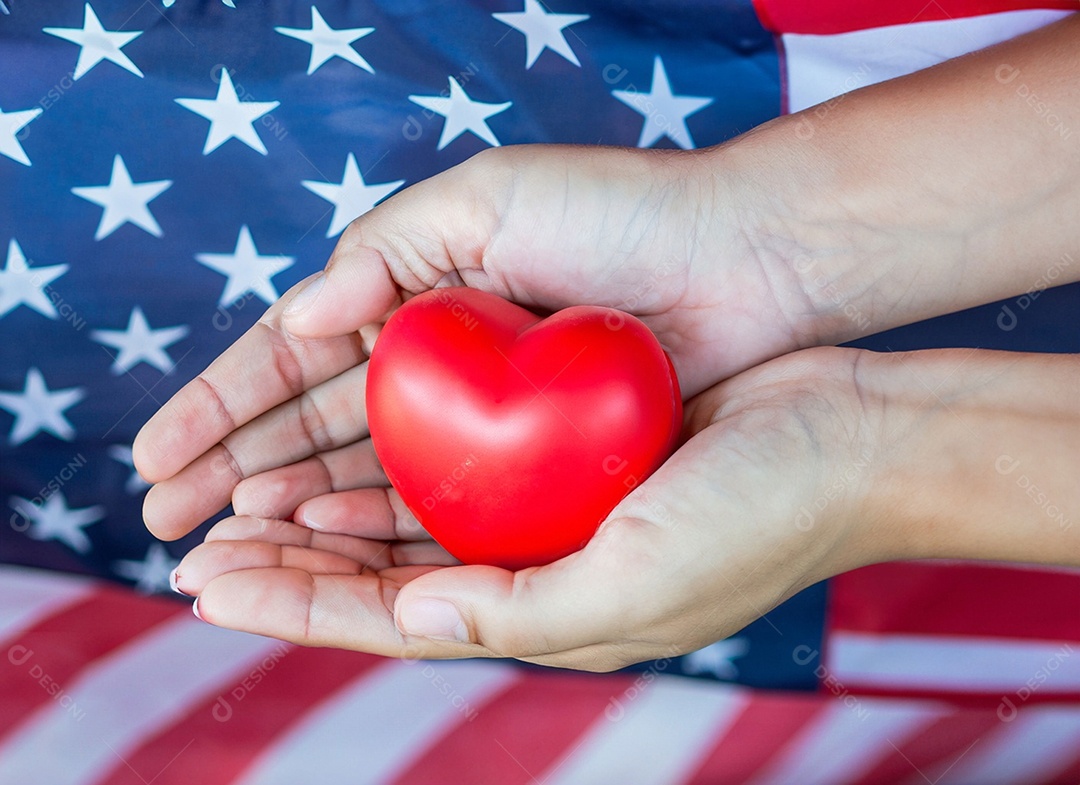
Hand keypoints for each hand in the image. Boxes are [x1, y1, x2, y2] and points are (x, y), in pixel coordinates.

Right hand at [134, 143, 821, 539]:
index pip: (291, 358)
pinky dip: (371, 520)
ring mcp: (474, 419)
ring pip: (359, 471)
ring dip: (286, 505)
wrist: (737, 261)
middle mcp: (432, 363)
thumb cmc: (618, 212)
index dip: (219, 408)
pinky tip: (318, 544)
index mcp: (410, 292)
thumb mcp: (485, 197)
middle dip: (232, 470)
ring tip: (222, 543)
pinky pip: (432, 499)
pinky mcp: (524, 461)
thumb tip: (300, 315)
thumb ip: (385, 250)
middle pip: (310, 426)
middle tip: (164, 518)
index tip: (155, 456)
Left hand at [169, 347, 885, 669]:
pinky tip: (338, 449)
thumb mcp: (636, 587)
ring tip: (242, 501)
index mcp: (547, 616)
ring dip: (325, 511)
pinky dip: (390, 462)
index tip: (209, 587)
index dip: (297, 607)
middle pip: (384, 575)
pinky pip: (457, 461)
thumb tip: (411, 617)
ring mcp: (549, 508)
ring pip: (407, 519)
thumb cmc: (757, 518)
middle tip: (196, 544)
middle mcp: (536, 567)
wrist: (846, 437)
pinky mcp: (565, 449)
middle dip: (290, 565)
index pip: (394, 623)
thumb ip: (518, 611)